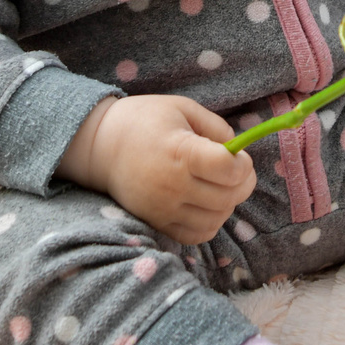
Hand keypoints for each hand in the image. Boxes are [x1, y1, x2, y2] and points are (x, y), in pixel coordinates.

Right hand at [61, 95, 255, 244]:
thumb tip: (237, 150)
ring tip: (219, 186)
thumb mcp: (183, 108)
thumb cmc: (145, 121)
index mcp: (181, 152)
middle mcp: (173, 185)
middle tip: (235, 170)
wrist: (101, 146)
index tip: (238, 154)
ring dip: (228, 204)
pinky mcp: (157, 224)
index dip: (243, 163)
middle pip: (228, 197)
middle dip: (242, 183)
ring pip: (216, 219)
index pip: (229, 170)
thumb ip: (216, 126)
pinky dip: (209, 223)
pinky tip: (206, 204)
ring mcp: (164, 209)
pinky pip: (196, 236)